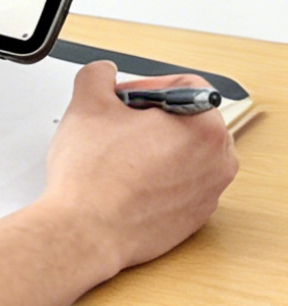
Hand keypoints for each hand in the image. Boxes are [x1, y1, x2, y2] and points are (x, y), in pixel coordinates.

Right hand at [41, 61, 237, 277]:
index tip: (122, 98)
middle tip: (116, 123)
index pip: (186, 85)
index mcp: (205, 128)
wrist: (88, 230)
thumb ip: (98, 75)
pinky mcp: (194, 217)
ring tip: (117, 152)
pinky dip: (155, 175)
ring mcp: (209, 193)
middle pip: (188, 119)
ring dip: (152, 145)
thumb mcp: (87, 102)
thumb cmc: (95, 176)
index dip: (146, 84)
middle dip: (151, 116)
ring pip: (183, 151)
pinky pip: (180, 182)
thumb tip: (104, 75)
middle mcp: (218, 162)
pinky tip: (123, 178)